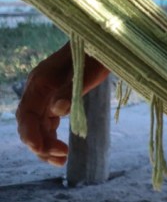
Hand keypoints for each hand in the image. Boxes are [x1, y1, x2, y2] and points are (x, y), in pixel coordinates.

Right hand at [16, 44, 107, 165]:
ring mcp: (46, 94)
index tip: (42, 150)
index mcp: (40, 82)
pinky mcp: (57, 98)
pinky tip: (62, 150)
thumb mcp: (88, 70)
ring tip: (62, 160)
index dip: (31, 134)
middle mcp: (38, 90)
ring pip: (38, 126)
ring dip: (45, 145)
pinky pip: (48, 122)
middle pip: (29, 124)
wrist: (104, 40)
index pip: (27, 114)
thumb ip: (72, 89)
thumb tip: (57, 111)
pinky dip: (52, 137)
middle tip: (62, 157)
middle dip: (40, 144)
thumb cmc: (97, 53)